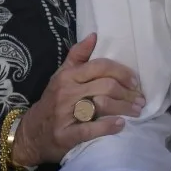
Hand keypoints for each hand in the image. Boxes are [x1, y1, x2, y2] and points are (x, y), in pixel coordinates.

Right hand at [13, 33, 142, 169]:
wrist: (29, 134)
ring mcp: (65, 114)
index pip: (100, 66)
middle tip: (140, 99)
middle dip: (128, 93)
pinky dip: (108, 126)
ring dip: (125, 108)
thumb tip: (94, 35)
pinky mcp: (66, 135)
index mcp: (68, 76)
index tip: (135, 82)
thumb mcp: (61, 76)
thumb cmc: (52, 102)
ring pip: (102, 105)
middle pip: (106, 86)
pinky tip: (120, 125)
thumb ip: (78, 56)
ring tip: (137, 111)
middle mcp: (66, 93)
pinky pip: (90, 129)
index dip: (122, 72)